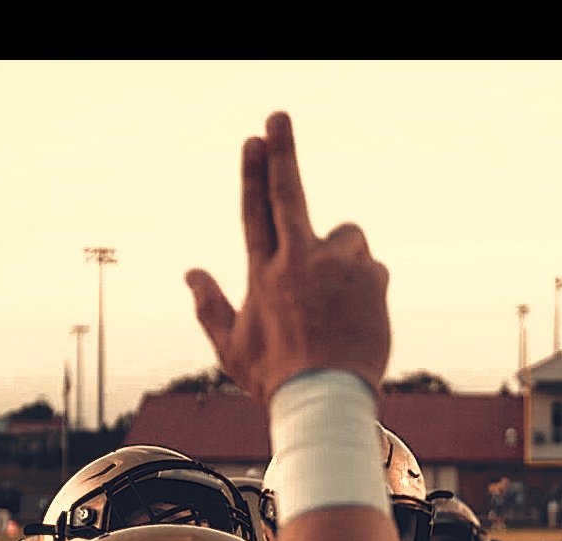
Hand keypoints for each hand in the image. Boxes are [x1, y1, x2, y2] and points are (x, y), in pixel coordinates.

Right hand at [186, 112, 391, 406]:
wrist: (325, 403)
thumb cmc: (276, 379)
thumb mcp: (230, 348)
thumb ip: (209, 305)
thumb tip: (190, 272)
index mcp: (262, 272)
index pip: (254, 210)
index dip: (252, 172)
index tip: (253, 140)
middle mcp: (297, 261)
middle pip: (288, 192)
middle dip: (282, 152)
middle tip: (278, 117)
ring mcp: (336, 266)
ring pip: (346, 236)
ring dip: (342, 254)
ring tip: (336, 302)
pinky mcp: (371, 277)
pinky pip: (371, 268)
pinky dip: (365, 285)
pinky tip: (356, 318)